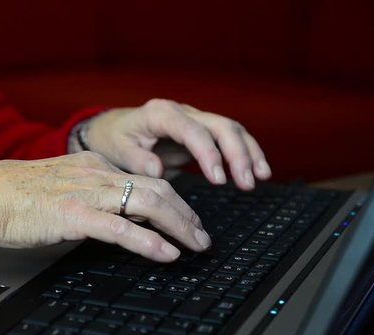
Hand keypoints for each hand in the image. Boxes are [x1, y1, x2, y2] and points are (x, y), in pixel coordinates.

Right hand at [0, 152, 210, 261]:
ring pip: (147, 203)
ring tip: (196, 245)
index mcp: (95, 166)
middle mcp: (97, 175)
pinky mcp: (75, 215)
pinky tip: (167, 254)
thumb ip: (90, 193)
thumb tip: (114, 213)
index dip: (174, 199)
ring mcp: (88, 194)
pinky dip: (149, 242)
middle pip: (157, 188)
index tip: (187, 217)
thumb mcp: (62, 184)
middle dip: (187, 213)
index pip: (146, 178)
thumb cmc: (17, 195)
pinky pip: (121, 228)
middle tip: (202, 235)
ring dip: (179, 225)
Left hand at [84, 99, 271, 189]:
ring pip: (231, 129)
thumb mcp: (116, 149)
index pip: (192, 130)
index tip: (218, 178)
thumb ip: (136, 159)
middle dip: (237, 154)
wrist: (113, 128)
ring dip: (248, 152)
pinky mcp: (201, 130)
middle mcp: (182, 112)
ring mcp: (194, 118)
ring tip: (259, 178)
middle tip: (245, 183)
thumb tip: (157, 170)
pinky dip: (246, 152)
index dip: (208, 153)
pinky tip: (258, 171)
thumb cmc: (114, 139)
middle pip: (220, 126)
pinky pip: (229, 137)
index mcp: (160, 114)